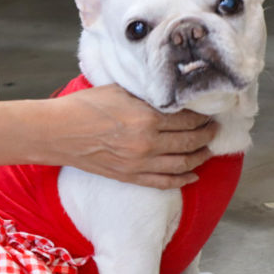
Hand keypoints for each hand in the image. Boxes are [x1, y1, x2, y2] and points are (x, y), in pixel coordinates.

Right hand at [44, 85, 218, 189]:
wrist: (59, 133)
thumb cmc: (85, 107)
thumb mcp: (119, 91)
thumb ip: (146, 97)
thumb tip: (168, 98)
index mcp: (146, 118)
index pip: (187, 119)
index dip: (202, 116)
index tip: (208, 112)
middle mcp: (147, 144)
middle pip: (190, 142)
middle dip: (207, 136)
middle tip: (215, 130)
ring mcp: (139, 164)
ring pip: (182, 164)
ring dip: (200, 158)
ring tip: (208, 151)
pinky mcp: (130, 177)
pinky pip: (164, 182)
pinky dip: (182, 180)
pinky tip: (193, 176)